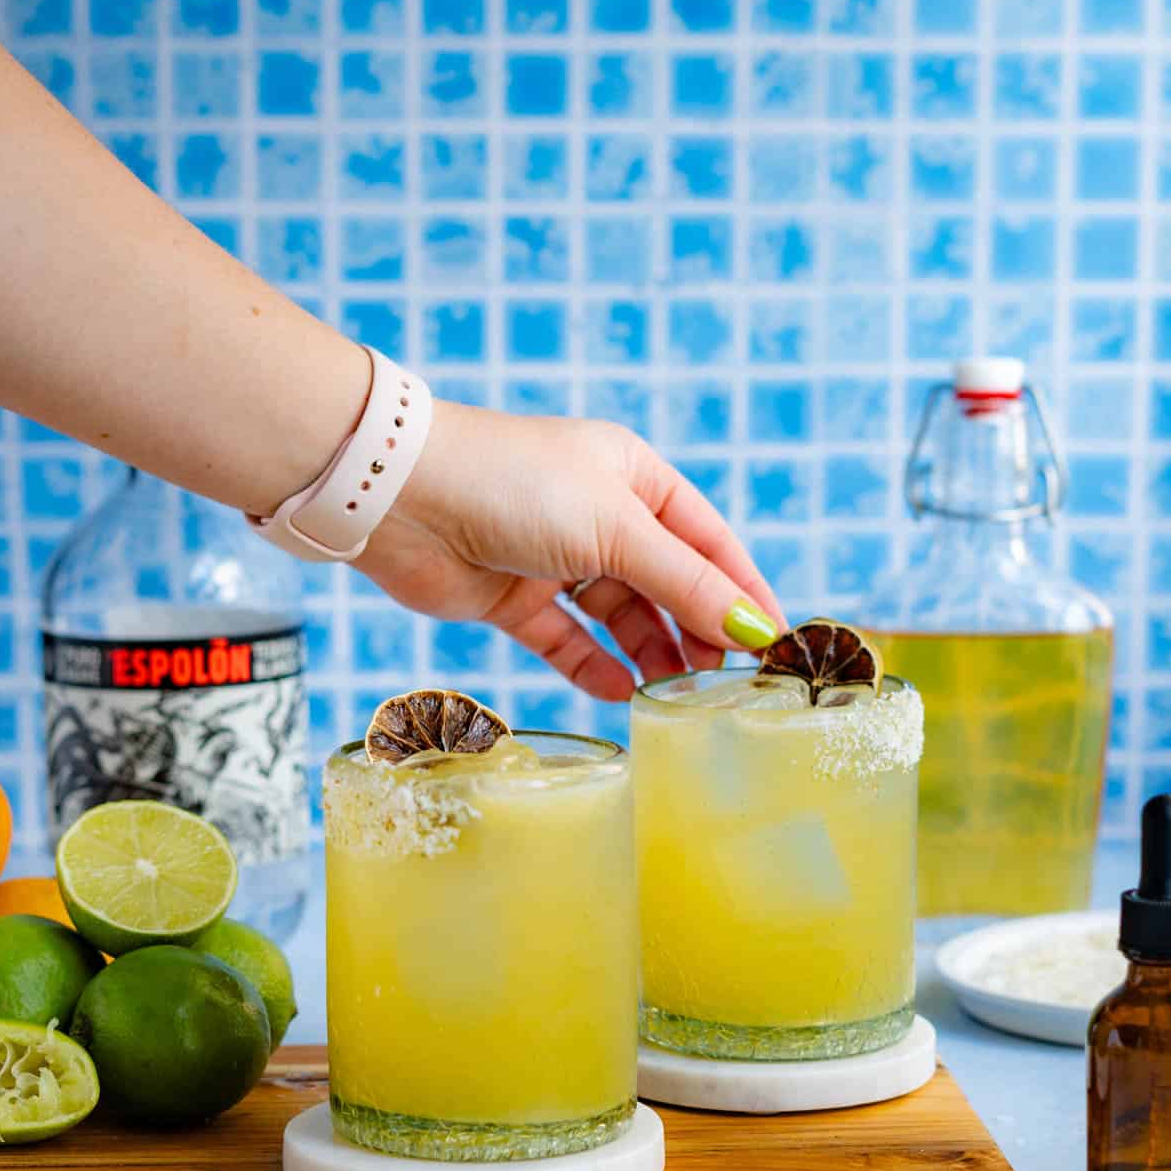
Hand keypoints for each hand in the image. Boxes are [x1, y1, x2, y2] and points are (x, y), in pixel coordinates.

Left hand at [357, 402, 784, 700]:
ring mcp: (553, 557)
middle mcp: (598, 513)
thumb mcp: (615, 529)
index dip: (741, 589)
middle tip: (722, 679)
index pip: (707, 539)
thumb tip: (753, 627)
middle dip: (696, 628)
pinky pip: (567, 640)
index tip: (773, 641)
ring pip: (619, 616)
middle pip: (666, 582)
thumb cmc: (512, 486)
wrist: (397, 496)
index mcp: (633, 475)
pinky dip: (592, 665)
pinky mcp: (512, 597)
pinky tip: (619, 692)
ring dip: (648, 652)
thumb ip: (685, 584)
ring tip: (674, 694)